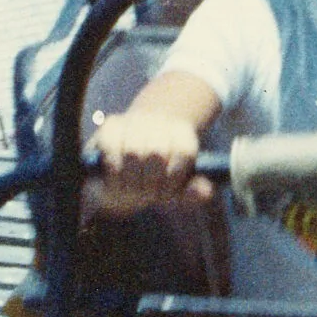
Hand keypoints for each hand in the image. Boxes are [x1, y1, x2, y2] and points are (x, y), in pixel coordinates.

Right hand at [88, 110, 206, 215]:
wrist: (128, 164)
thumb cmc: (157, 179)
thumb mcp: (177, 188)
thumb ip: (193, 191)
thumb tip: (206, 192)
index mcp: (182, 133)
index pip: (184, 151)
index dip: (174, 178)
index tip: (167, 194)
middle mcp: (160, 121)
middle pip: (158, 152)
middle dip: (151, 182)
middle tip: (147, 195)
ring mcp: (135, 120)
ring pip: (134, 151)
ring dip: (132, 179)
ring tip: (133, 191)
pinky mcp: (111, 126)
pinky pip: (112, 149)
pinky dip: (114, 171)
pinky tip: (117, 182)